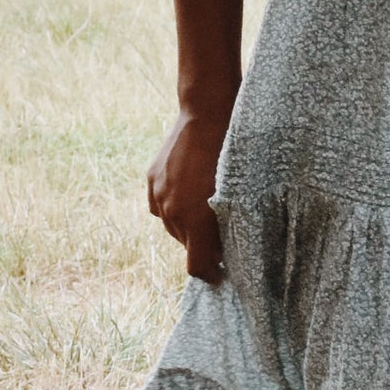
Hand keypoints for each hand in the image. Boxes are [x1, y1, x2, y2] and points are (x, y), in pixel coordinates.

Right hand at [147, 111, 227, 283]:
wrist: (206, 114)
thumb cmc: (232, 154)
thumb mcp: (238, 193)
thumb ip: (229, 224)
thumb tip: (225, 247)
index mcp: (197, 220)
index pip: (196, 266)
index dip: (209, 274)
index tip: (221, 274)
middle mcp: (174, 213)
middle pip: (185, 245)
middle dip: (202, 244)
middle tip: (220, 234)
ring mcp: (159, 195)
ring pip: (171, 225)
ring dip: (186, 224)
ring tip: (204, 209)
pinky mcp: (151, 180)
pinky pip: (159, 205)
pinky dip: (172, 206)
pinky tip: (187, 194)